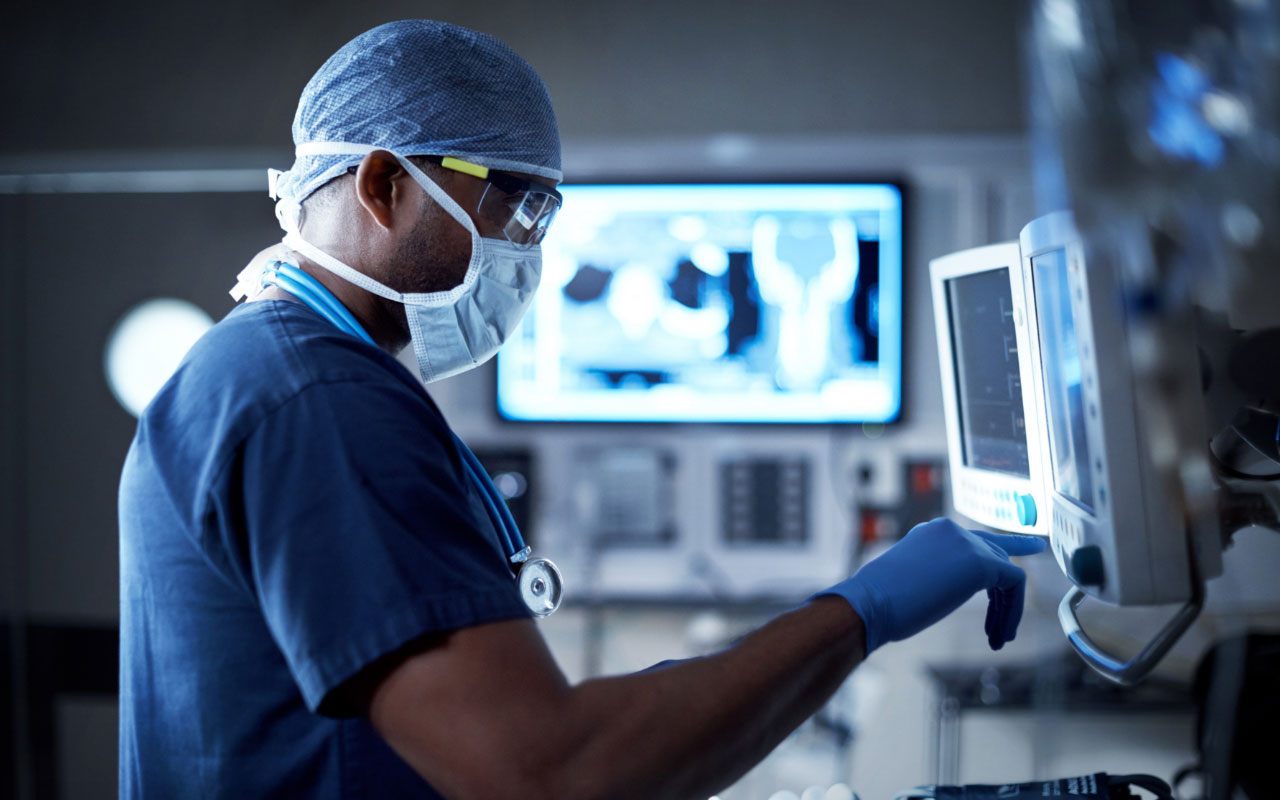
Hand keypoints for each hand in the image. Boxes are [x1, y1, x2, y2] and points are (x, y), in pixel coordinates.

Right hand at [816, 517, 1045, 653]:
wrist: (871, 603)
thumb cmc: (881, 602)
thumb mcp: (913, 579)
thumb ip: (937, 574)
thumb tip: (948, 589)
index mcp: (933, 532)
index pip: (975, 540)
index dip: (1004, 551)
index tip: (1032, 547)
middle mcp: (952, 530)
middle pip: (996, 556)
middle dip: (1005, 595)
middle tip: (1002, 629)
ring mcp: (967, 543)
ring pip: (1007, 573)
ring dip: (1006, 610)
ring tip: (999, 639)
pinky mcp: (980, 562)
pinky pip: (1014, 583)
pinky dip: (1012, 611)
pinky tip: (1001, 634)